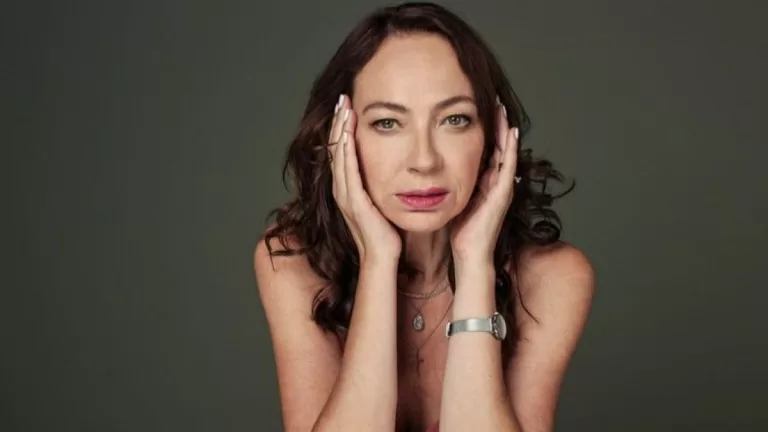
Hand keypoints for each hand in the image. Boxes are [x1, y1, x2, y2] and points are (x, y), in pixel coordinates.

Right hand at [329, 95, 401, 263]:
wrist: (382, 257)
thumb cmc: (385, 233)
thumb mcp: (381, 202)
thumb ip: (380, 185)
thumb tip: (393, 169)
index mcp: (347, 188)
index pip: (341, 151)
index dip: (342, 129)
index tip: (347, 107)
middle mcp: (341, 189)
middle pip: (335, 148)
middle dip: (338, 122)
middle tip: (342, 98)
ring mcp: (345, 195)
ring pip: (338, 155)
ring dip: (339, 130)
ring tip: (343, 108)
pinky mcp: (353, 202)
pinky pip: (347, 171)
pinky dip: (346, 151)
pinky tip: (347, 134)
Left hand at [449, 100, 519, 263]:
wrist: (469, 254)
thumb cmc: (460, 231)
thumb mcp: (453, 200)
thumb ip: (449, 186)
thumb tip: (432, 172)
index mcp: (484, 183)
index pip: (486, 151)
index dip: (485, 132)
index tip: (477, 110)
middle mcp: (496, 183)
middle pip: (498, 147)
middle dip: (497, 125)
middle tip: (493, 101)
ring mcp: (502, 187)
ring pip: (506, 152)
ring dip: (506, 130)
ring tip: (503, 109)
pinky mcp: (503, 194)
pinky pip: (509, 166)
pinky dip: (511, 149)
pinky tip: (512, 132)